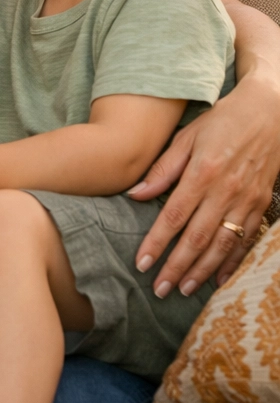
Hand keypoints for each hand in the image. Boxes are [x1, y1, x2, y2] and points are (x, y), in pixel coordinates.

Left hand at [129, 79, 279, 295]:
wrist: (269, 113)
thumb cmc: (221, 121)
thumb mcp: (186, 137)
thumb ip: (162, 169)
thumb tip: (136, 195)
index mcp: (202, 173)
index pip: (174, 217)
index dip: (157, 243)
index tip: (141, 263)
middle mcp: (226, 192)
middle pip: (197, 238)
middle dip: (177, 267)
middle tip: (159, 289)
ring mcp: (247, 201)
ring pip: (223, 246)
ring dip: (202, 271)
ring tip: (184, 289)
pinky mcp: (262, 205)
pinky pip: (247, 241)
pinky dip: (234, 263)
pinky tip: (220, 279)